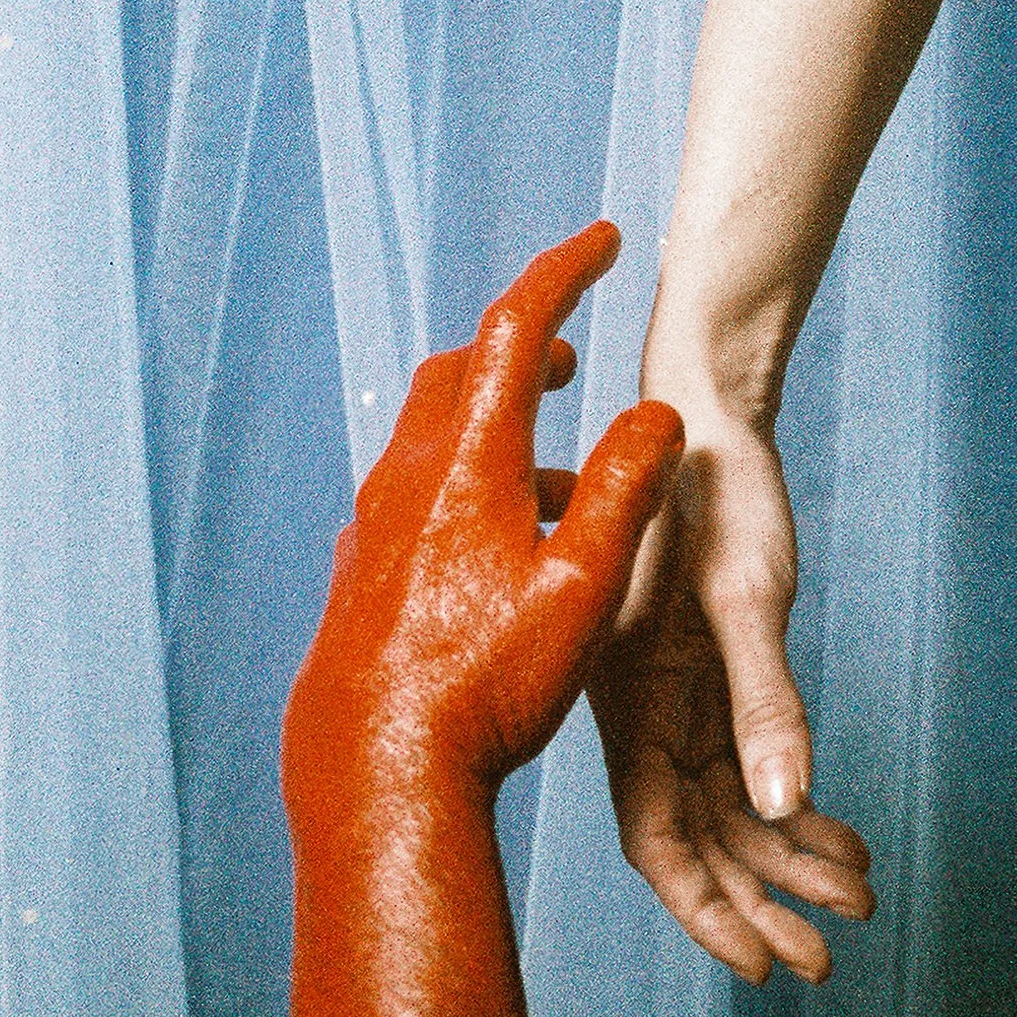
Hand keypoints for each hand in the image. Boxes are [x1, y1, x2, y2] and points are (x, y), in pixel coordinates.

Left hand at [281, 223, 684, 816]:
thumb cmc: (487, 689)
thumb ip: (624, 490)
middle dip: (519, 348)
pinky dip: (462, 492)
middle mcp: (407, 480)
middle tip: (567, 354)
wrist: (378, 777)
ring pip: (433, 442)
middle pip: (459, 374)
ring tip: (558, 485)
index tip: (601, 240)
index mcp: (467, 464)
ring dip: (496, 432)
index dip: (561, 274)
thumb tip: (657, 416)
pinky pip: (412, 502)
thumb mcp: (583, 588)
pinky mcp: (359, 576)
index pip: (513, 330)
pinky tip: (492, 555)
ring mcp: (373, 528)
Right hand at [588, 412, 872, 984]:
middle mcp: (646, 714)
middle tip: (827, 959)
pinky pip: (753, 764)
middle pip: (701, 839)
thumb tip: (780, 807)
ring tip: (859, 901)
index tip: (760, 965)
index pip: (659, 838)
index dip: (705, 908)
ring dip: (789, 859)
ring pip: (732, 809)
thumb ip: (762, 701)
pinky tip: (845, 839)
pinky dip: (799, 807)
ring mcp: (679, 699)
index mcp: (629, 703)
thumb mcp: (743, 597)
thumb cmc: (709, 492)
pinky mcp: (716, 675)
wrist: (700, 416)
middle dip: (760, 903)